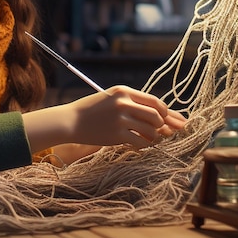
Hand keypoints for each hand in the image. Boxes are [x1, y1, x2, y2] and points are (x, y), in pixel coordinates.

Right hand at [68, 85, 185, 148]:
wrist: (71, 120)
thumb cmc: (93, 110)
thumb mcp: (112, 98)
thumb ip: (133, 103)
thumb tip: (161, 115)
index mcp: (123, 91)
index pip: (155, 101)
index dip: (165, 112)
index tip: (167, 119)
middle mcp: (123, 103)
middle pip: (156, 116)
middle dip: (161, 125)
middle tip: (158, 131)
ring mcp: (120, 119)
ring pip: (151, 130)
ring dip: (154, 137)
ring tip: (148, 138)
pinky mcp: (117, 135)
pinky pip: (141, 142)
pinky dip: (144, 145)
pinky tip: (139, 144)